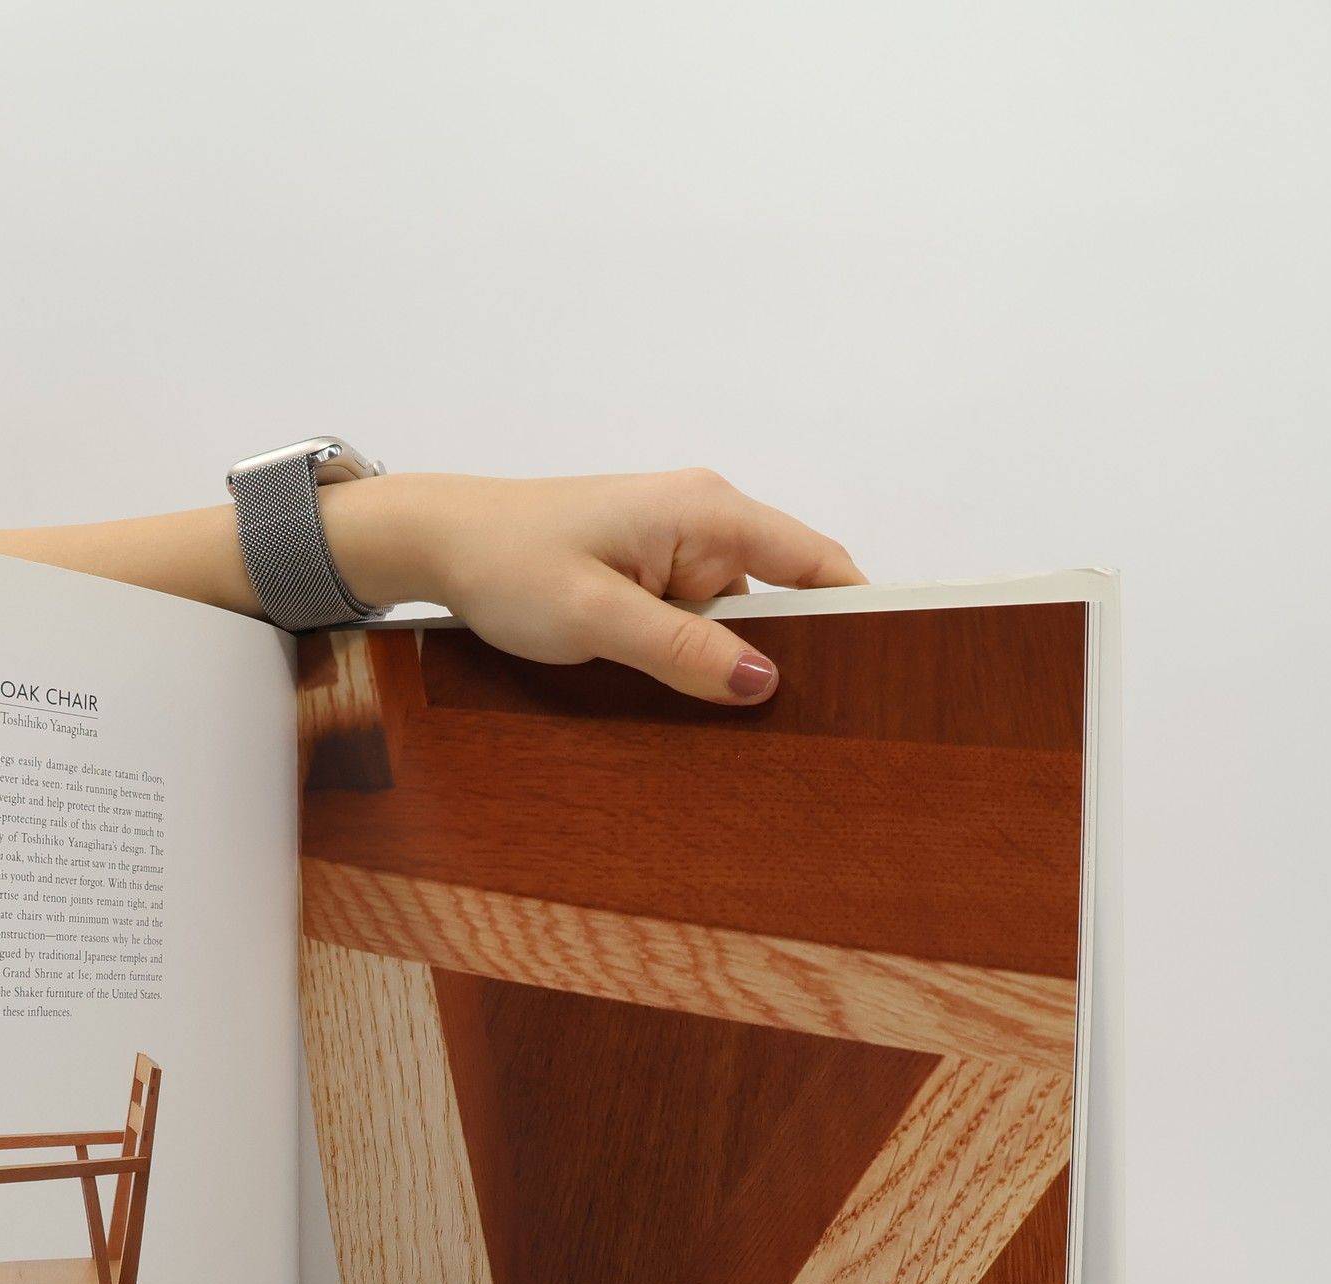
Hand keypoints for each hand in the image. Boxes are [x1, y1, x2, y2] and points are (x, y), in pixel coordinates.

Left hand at [323, 469, 866, 703]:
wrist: (441, 542)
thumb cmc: (509, 560)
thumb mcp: (598, 616)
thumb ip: (683, 650)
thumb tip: (763, 683)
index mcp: (707, 511)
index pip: (816, 560)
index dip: (861, 610)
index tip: (889, 666)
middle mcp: (703, 521)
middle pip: (782, 596)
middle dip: (788, 654)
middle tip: (804, 725)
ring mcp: (676, 549)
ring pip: (735, 620)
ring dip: (728, 664)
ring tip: (732, 722)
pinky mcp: (649, 575)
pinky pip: (696, 623)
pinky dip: (694, 658)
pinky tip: (686, 699)